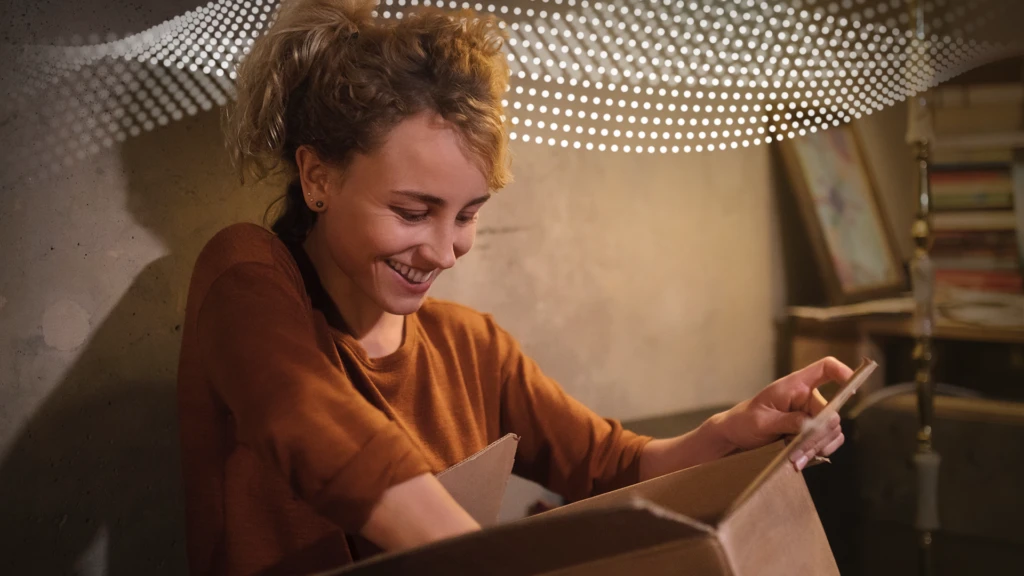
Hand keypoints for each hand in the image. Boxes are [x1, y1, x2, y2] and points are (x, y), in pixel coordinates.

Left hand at [711, 357, 853, 470]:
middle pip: (832, 412)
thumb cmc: (744, 421)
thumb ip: (789, 421)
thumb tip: (813, 424)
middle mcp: (807, 398)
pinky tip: (801, 459)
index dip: (842, 372)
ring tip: (796, 458)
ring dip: (817, 446)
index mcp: (794, 385)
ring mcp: (811, 415)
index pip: (825, 368)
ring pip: (832, 431)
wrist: (736, 437)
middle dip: (819, 435)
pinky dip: (818, 451)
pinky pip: (828, 441)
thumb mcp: (762, 421)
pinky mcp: (811, 431)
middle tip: (799, 451)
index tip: (851, 388)